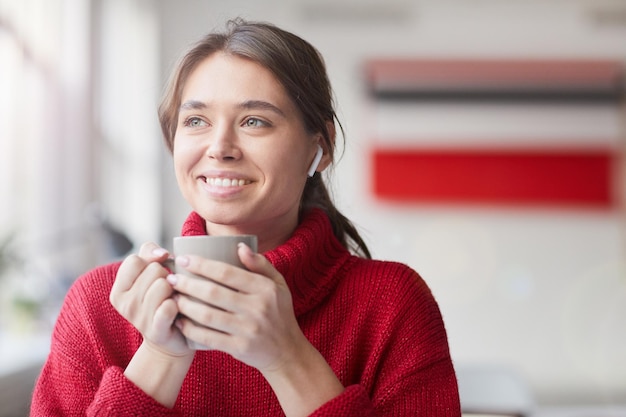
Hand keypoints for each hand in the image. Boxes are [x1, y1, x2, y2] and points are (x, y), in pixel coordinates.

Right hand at [110, 242, 191, 356]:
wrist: (169, 340)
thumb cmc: (160, 300)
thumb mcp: (147, 275)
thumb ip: (148, 253)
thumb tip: (161, 252)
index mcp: (118, 291)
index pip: (135, 260)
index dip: (152, 261)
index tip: (159, 270)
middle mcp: (125, 305)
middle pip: (154, 270)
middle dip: (166, 275)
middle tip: (167, 290)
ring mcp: (139, 319)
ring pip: (163, 285)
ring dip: (174, 289)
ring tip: (173, 299)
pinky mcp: (156, 330)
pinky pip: (169, 306)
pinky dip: (177, 304)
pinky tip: (177, 310)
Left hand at [170, 243, 306, 371]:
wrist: (287, 352)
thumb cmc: (279, 313)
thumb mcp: (278, 284)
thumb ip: (260, 264)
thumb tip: (239, 246)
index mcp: (265, 288)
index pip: (227, 273)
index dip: (202, 265)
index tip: (184, 259)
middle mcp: (257, 308)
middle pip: (213, 293)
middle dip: (187, 284)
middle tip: (171, 278)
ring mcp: (247, 330)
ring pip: (207, 315)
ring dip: (185, 305)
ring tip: (173, 297)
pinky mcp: (239, 348)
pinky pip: (208, 337)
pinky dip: (190, 329)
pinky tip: (179, 321)